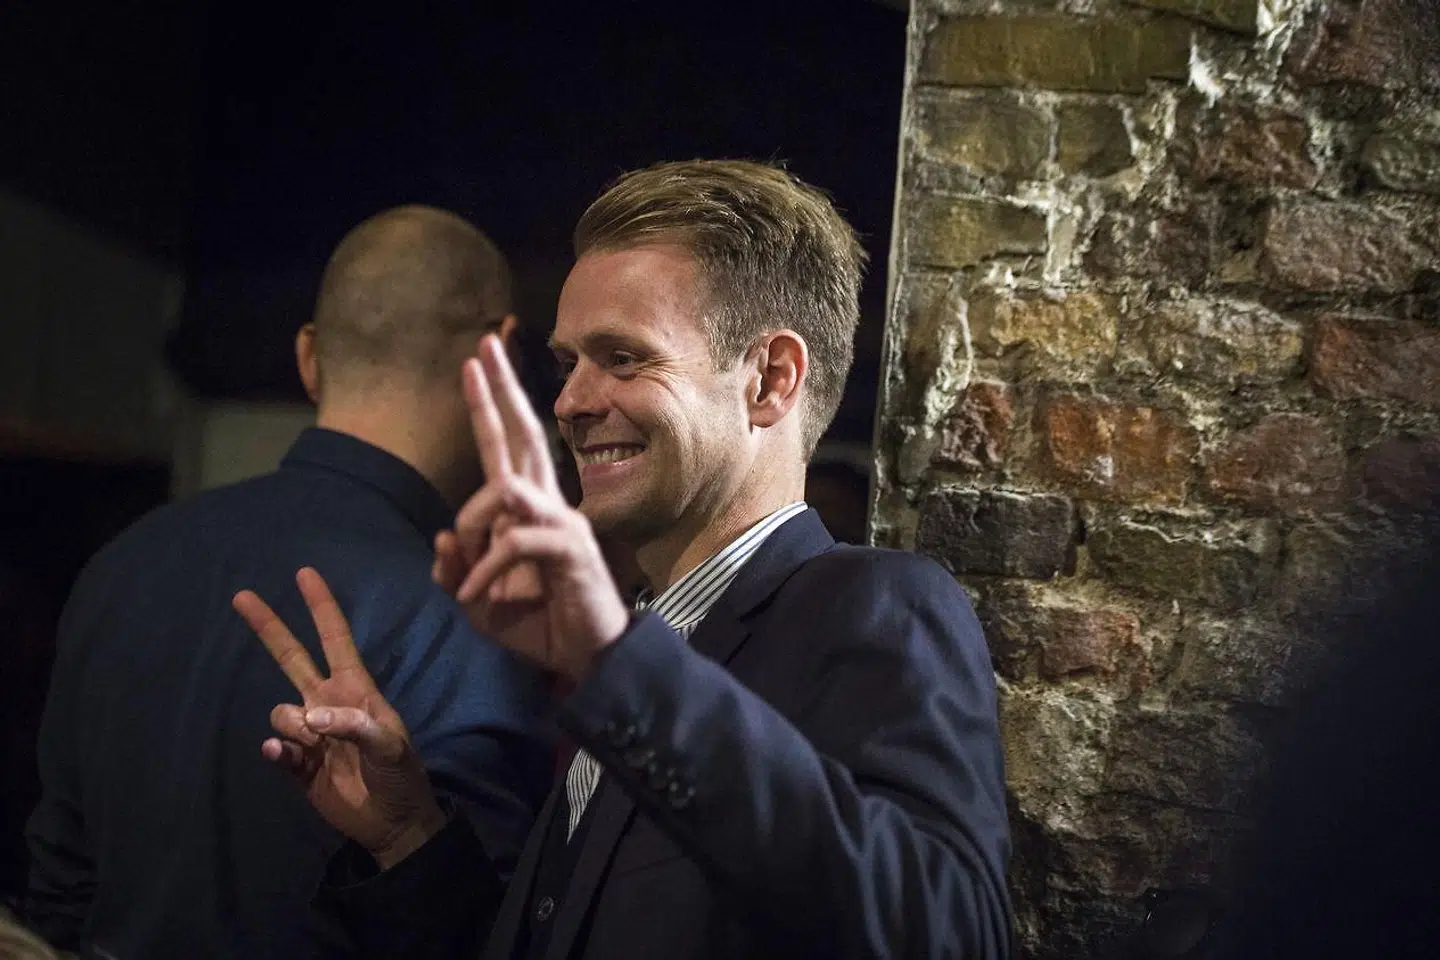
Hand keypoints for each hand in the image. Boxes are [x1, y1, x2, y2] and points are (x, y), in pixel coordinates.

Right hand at [234, 567, 445, 868]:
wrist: (393, 823)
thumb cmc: (400, 776)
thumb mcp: (390, 746)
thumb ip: (355, 726)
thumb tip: (311, 716)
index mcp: (355, 690)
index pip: (335, 639)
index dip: (321, 607)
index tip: (304, 573)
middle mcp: (328, 704)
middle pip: (292, 657)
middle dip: (269, 627)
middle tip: (241, 596)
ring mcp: (311, 734)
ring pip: (280, 711)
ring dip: (290, 725)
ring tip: (316, 747)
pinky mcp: (298, 765)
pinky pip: (275, 749)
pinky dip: (276, 751)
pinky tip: (285, 757)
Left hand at [433, 335, 629, 681]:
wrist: (589, 661)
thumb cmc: (540, 626)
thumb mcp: (477, 603)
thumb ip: (456, 571)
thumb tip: (441, 540)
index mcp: (526, 512)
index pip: (504, 447)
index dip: (489, 405)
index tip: (474, 360)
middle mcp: (547, 505)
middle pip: (524, 435)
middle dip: (500, 392)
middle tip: (484, 346)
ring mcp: (562, 522)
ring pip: (505, 487)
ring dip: (473, 524)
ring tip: (468, 574)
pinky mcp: (569, 548)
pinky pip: (513, 540)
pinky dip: (485, 570)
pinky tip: (476, 596)